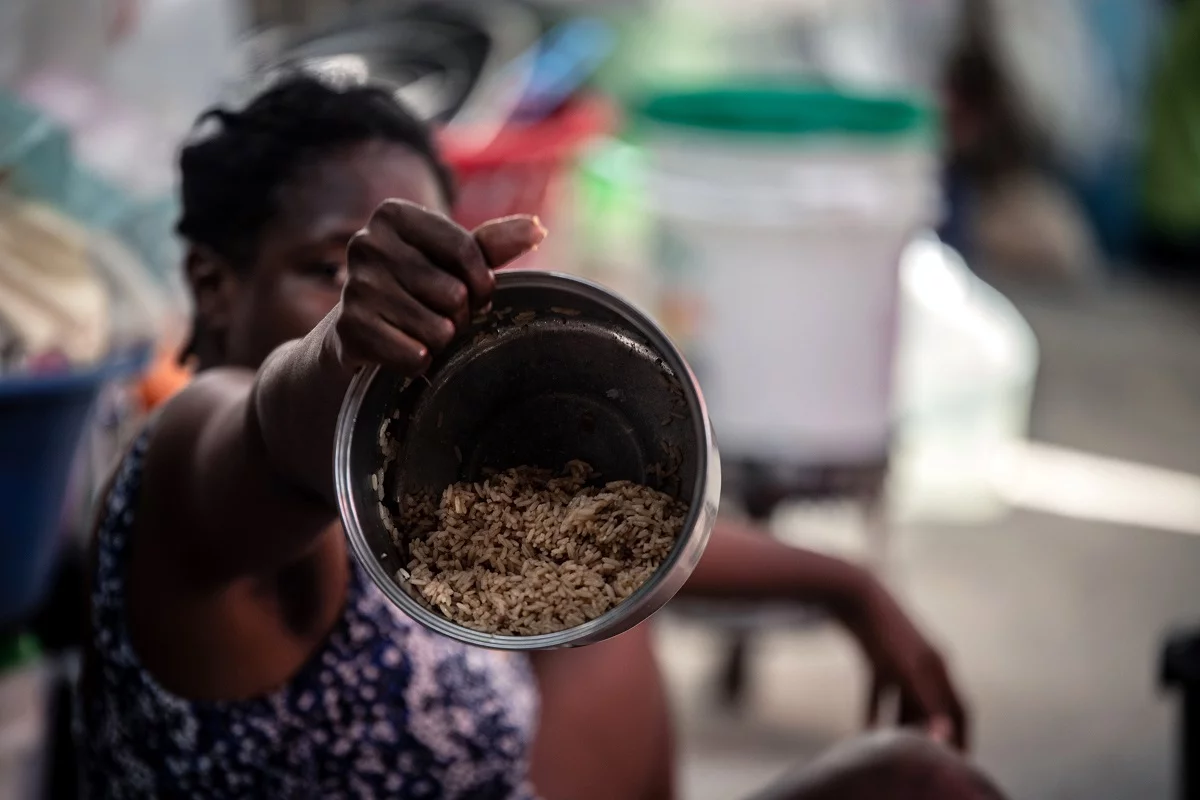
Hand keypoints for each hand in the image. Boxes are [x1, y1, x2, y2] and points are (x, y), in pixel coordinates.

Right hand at [331, 200, 543, 374]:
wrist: (358, 331)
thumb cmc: (415, 288)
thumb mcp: (452, 260)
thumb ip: (492, 244)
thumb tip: (538, 227)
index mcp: (393, 215)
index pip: (467, 250)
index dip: (481, 283)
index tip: (474, 293)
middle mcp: (367, 243)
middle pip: (454, 293)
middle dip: (459, 315)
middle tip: (438, 315)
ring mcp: (354, 287)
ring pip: (438, 330)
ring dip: (439, 340)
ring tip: (417, 330)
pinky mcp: (349, 329)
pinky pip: (415, 356)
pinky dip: (419, 362)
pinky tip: (401, 349)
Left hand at [843, 576, 969, 750]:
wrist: (853, 595)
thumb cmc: (883, 633)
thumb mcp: (906, 671)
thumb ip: (926, 702)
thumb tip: (945, 736)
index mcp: (938, 666)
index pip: (960, 709)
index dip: (962, 735)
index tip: (960, 761)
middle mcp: (925, 663)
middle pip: (934, 707)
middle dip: (931, 733)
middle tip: (925, 760)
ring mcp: (900, 660)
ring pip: (906, 701)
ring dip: (901, 725)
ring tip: (894, 749)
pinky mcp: (877, 658)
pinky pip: (880, 692)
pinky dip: (874, 710)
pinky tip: (862, 730)